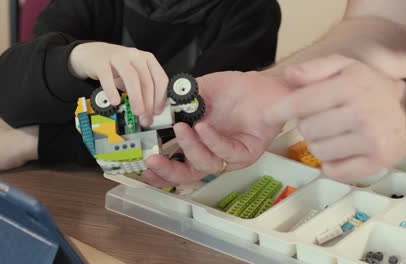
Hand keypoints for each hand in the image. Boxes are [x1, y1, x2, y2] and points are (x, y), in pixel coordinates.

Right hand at [69, 42, 168, 126]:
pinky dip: (112, 90)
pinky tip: (115, 102)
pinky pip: (107, 76)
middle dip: (148, 102)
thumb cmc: (116, 67)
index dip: (160, 97)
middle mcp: (135, 56)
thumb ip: (143, 91)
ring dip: (136, 97)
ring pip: (131, 77)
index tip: (157, 112)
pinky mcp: (101, 61)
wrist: (90, 53)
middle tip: (146, 118)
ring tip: (136, 112)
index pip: (160, 78)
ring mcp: (118, 57)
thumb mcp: (133, 76)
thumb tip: (150, 112)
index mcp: (147, 59)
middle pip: (146, 80)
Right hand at [142, 71, 289, 186]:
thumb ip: (179, 101)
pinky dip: (211, 140)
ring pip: (206, 164)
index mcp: (199, 146)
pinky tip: (202, 126)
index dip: (160, 172)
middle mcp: (213, 155)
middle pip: (188, 175)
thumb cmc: (232, 91)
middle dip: (168, 170)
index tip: (144, 169)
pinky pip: (227, 151)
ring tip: (181, 128)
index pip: (177, 166)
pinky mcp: (247, 152)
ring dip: (190, 147)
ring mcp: (230, 157)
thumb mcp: (200, 92)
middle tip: (152, 159)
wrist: (261, 84)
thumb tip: (154, 107)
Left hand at [264, 55, 405, 181]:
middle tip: (322, 119)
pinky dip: (332, 164)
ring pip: (317, 151)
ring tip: (334, 133)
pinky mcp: (378, 161)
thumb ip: (314, 68)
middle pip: (307, 129)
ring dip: (319, 144)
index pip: (302, 103)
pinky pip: (334, 171)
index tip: (268, 115)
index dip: (279, 110)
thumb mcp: (343, 67)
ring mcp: (372, 139)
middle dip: (307, 125)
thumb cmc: (368, 88)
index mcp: (351, 86)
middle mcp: (363, 113)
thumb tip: (289, 75)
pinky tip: (342, 150)